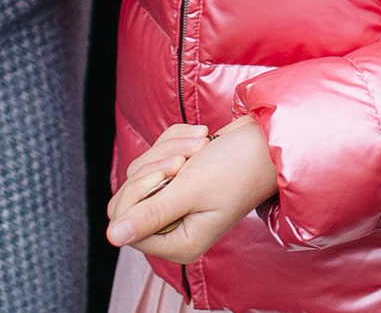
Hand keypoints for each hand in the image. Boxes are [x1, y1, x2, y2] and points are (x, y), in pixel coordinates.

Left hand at [107, 117, 278, 262]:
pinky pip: (156, 154)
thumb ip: (151, 214)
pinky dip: (174, 140)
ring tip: (199, 144)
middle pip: (129, 198)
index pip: (126, 224)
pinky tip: (200, 138)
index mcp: (179, 242)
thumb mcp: (192, 190)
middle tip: (184, 158)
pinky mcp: (180, 177)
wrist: (268, 138)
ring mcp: (177, 201)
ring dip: (169, 149)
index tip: (167, 171)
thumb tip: (112, 236)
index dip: (138, 194)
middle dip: (154, 167)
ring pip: (142, 172)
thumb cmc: (240, 168)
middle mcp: (175, 226)